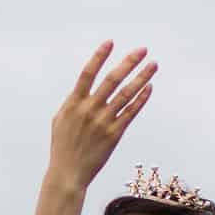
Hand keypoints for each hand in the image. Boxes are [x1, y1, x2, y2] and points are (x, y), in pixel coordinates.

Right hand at [48, 41, 156, 187]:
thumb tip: (83, 87)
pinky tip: (149, 88)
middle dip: (128, 62)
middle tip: (143, 49)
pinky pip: (131, 112)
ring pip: (126, 94)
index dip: (99, 57)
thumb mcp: (60, 120)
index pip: (87, 74)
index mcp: (74, 103)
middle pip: (112, 80)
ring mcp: (103, 121)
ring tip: (153, 64)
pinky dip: (141, 99)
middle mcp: (89, 109)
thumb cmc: (63, 146)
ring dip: (141, 77)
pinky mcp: (114, 134)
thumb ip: (73, 102)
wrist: (68, 173)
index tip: (110, 42)